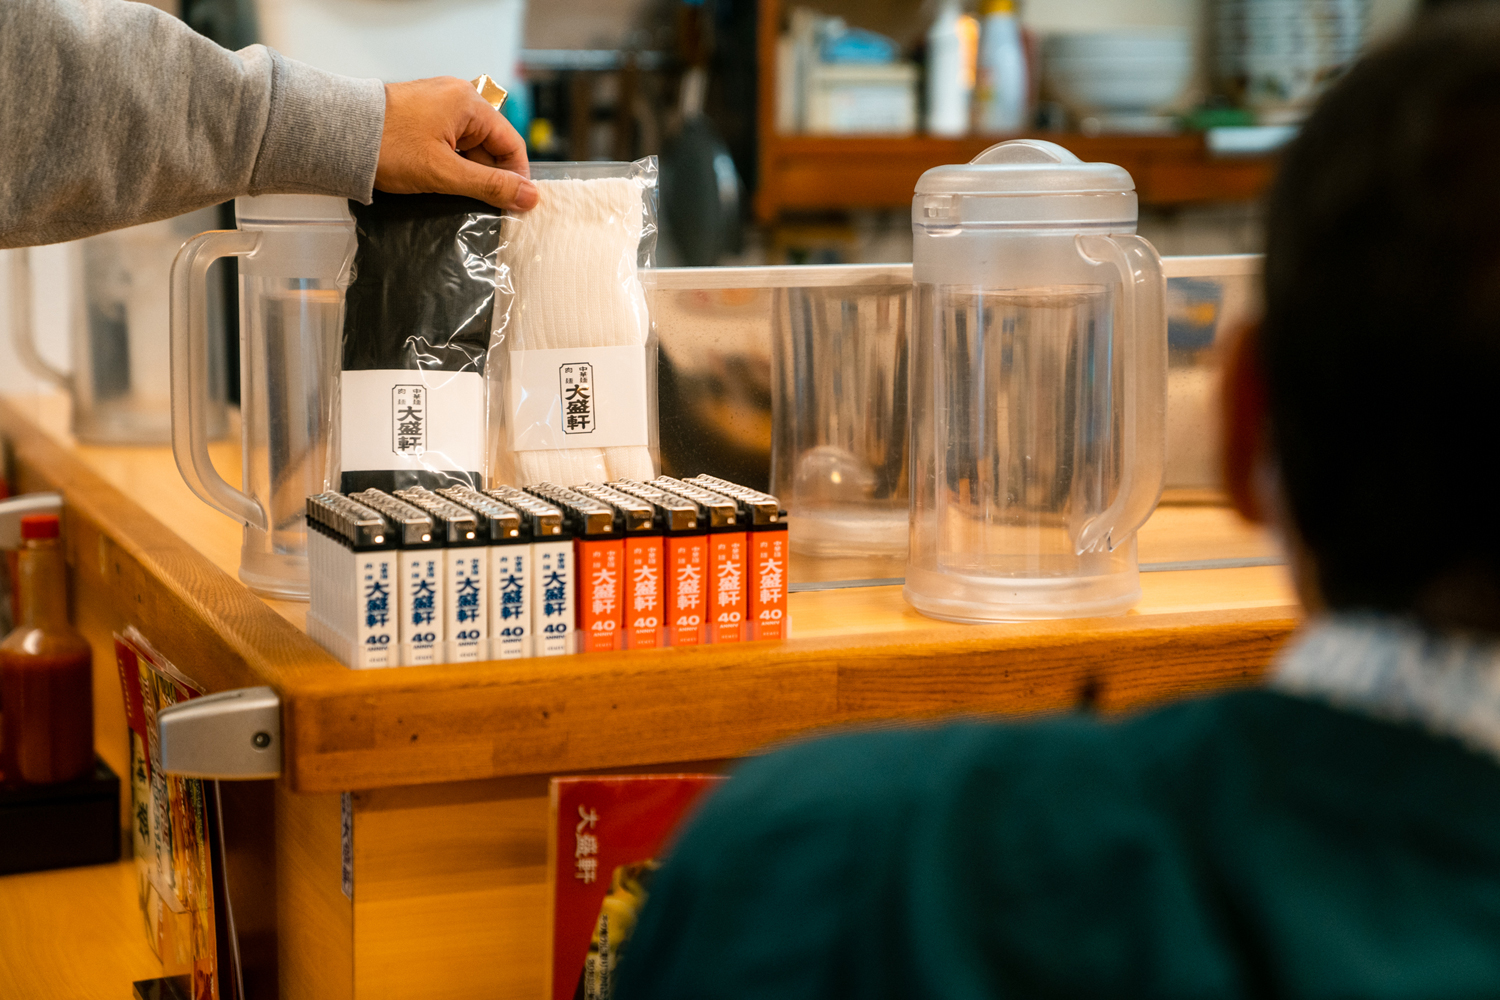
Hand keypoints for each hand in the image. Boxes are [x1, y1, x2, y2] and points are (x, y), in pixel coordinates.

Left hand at [375, 78, 537, 209]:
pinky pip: (449, 144)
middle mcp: (456, 98)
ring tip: (449, 191)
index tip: (515, 204)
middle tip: (480, 205)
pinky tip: (437, 181)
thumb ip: (490, 187)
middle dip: (488, 177)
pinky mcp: (421, 118)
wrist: (336, 135)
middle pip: (491, 146)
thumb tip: (528, 196)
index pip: (511, 143)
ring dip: (466, 173)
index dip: (516, 177)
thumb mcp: (445, 173)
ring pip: (469, 148)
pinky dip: (449, 165)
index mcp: (469, 103)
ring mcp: (437, 106)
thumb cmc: (386, 145)